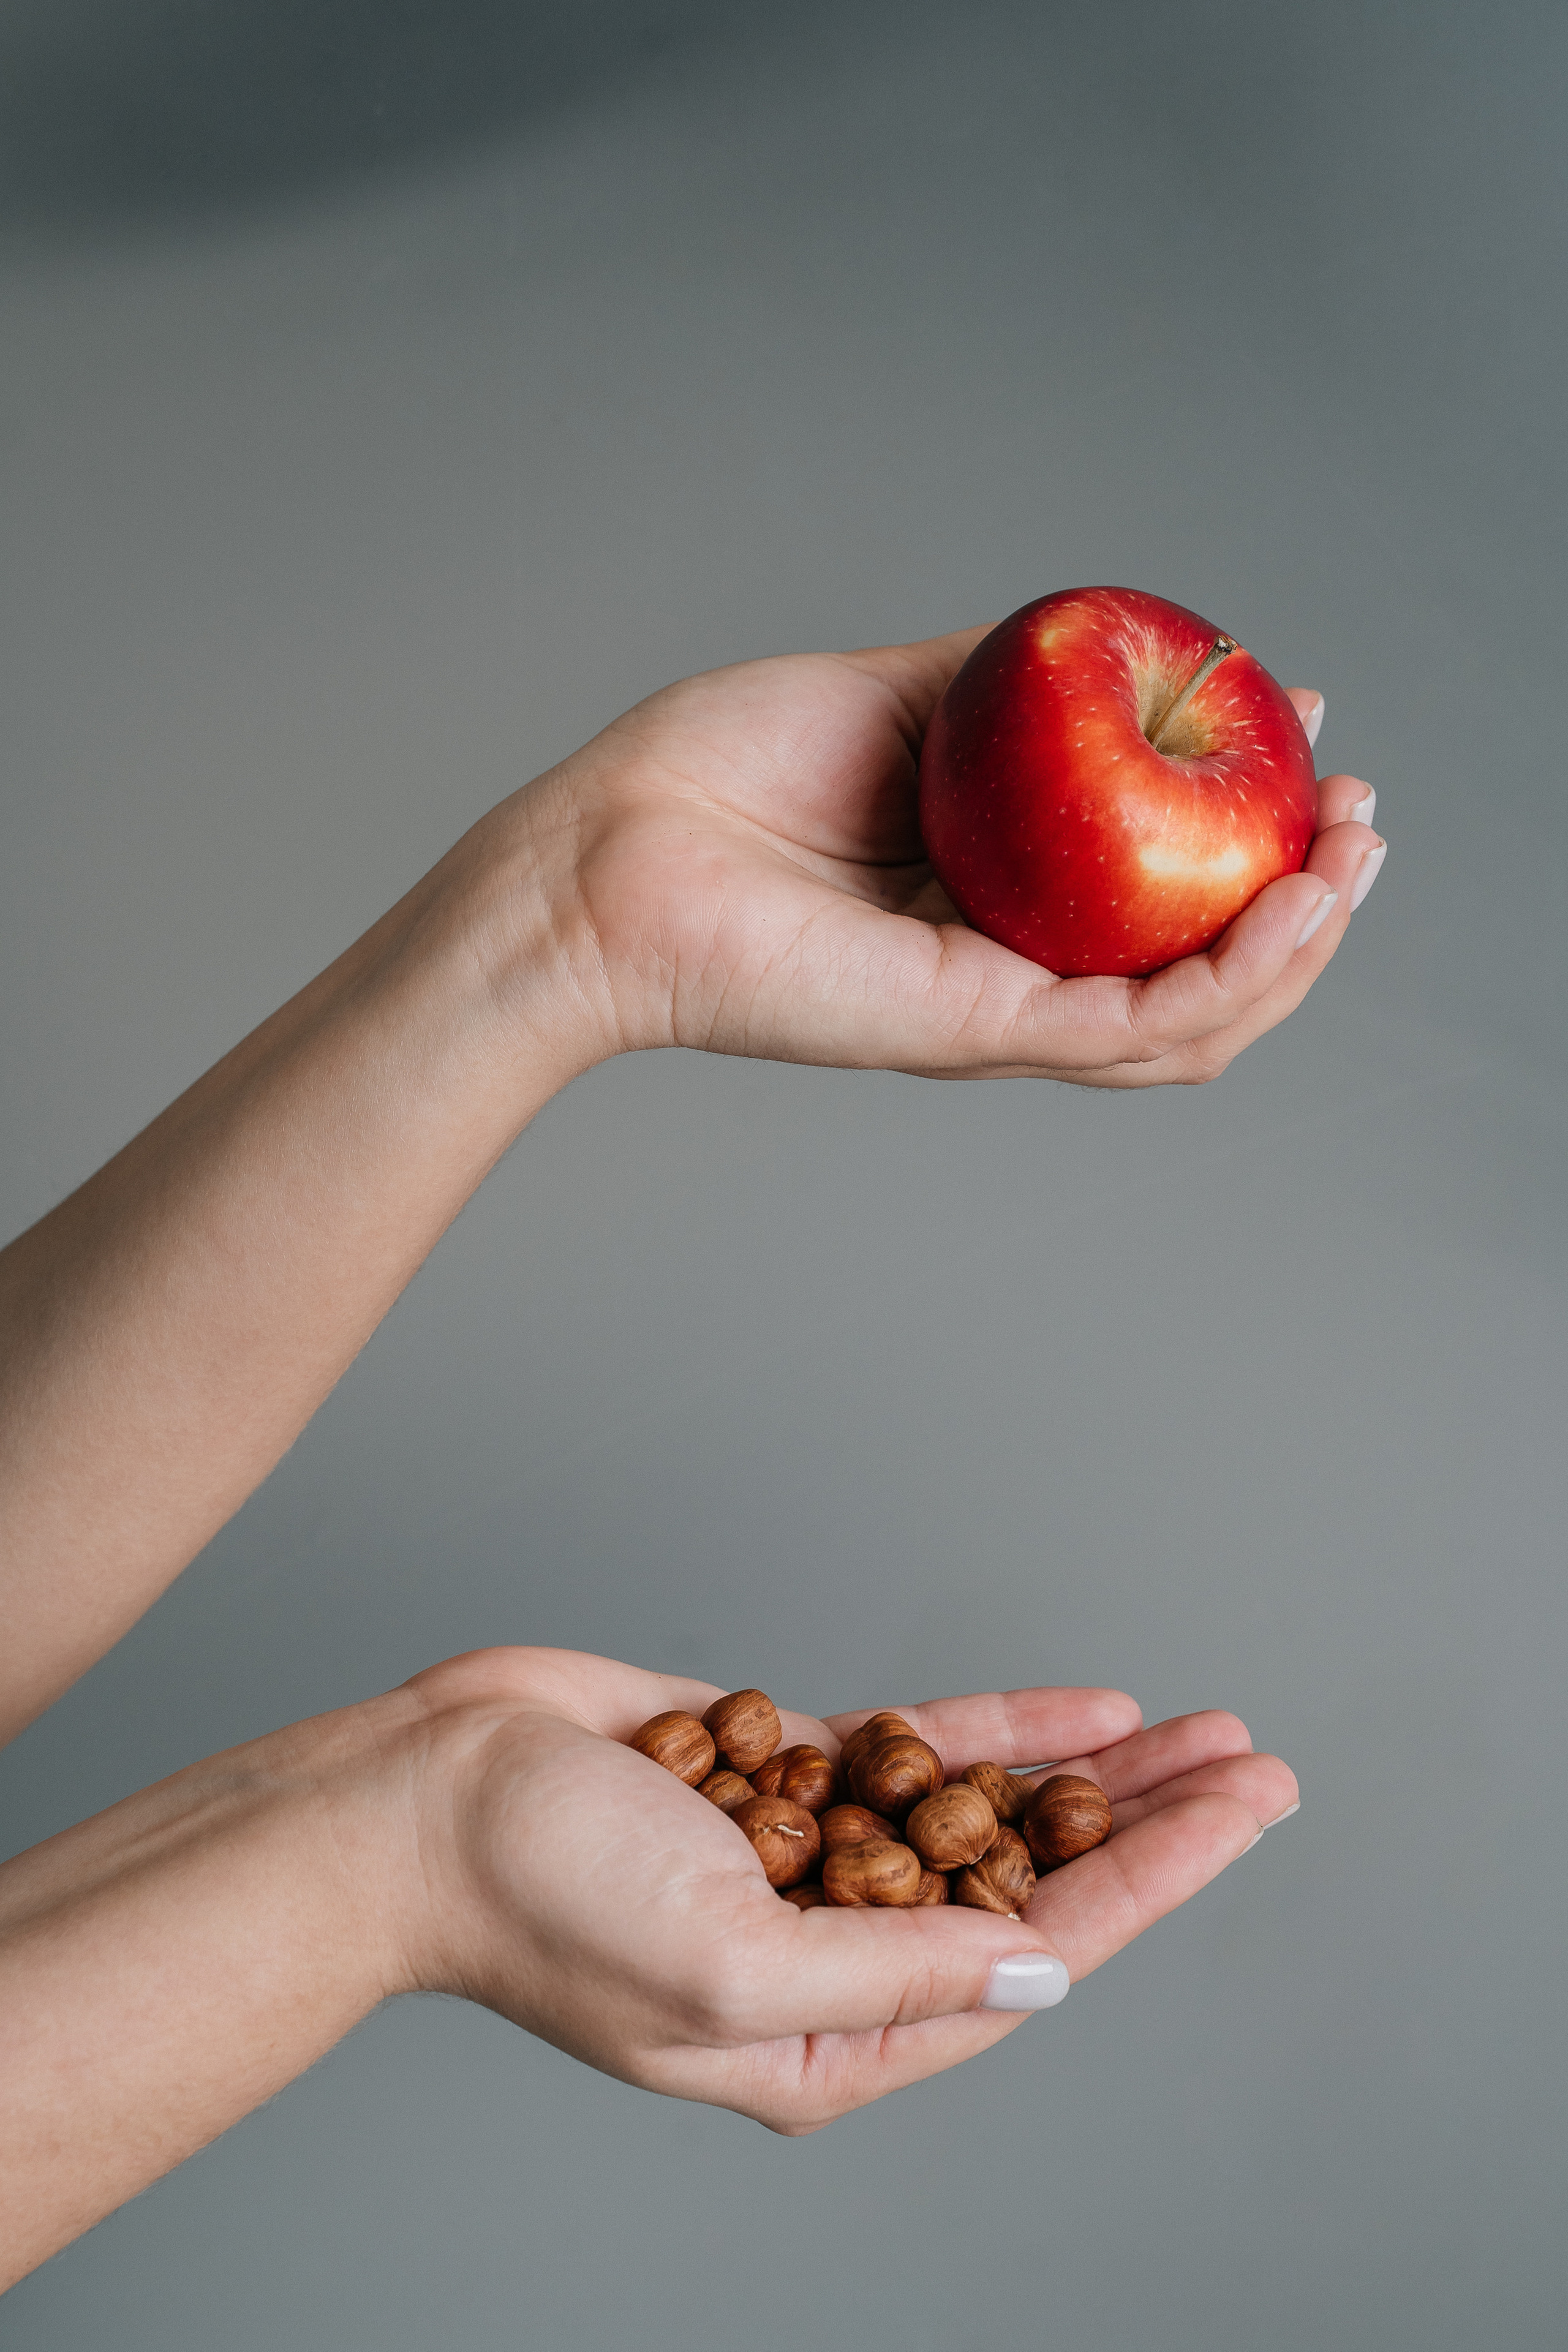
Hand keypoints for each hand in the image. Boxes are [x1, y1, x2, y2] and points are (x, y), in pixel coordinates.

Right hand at [401, 1648, 1297, 2131]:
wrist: (420, 1795)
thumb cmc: (543, 1900)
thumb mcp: (729, 1969)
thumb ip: (892, 1977)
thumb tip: (1039, 1979)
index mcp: (827, 2039)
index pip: (1032, 1958)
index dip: (1151, 1881)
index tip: (1240, 1818)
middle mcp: (832, 1952)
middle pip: (1029, 1881)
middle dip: (1146, 1824)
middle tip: (1254, 1766)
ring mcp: (806, 1856)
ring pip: (982, 1810)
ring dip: (1087, 1772)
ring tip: (1196, 1732)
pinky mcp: (774, 1773)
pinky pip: (908, 1752)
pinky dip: (993, 1728)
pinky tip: (1076, 1710)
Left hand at [529, 633, 1383, 1085]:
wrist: (606, 856)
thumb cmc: (718, 778)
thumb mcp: (897, 699)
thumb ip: (1004, 682)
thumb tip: (1110, 640)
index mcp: (998, 899)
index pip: (1160, 888)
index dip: (1252, 821)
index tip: (1306, 731)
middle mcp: (1012, 967)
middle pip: (1200, 966)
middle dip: (1308, 895)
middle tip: (1360, 814)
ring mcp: (999, 1010)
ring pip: (1196, 1018)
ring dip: (1300, 946)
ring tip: (1352, 860)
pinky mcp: (978, 1028)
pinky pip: (1139, 1025)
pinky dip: (1234, 973)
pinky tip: (1293, 903)